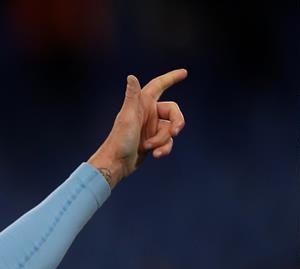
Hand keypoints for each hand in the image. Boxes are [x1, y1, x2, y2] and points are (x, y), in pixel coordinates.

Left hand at [88, 69, 187, 187]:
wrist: (115, 164)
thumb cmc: (119, 140)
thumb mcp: (127, 117)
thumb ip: (132, 97)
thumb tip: (131, 76)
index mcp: (142, 104)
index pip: (159, 85)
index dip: (171, 78)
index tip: (184, 72)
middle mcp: (147, 113)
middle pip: (173, 111)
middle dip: (177, 122)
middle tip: (175, 132)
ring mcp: (151, 127)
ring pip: (171, 129)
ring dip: (163, 140)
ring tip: (149, 147)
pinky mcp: (153, 141)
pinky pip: (167, 142)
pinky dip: (164, 148)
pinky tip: (156, 155)